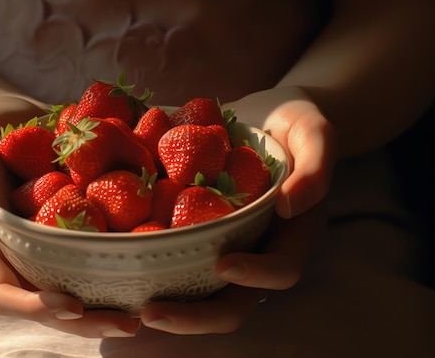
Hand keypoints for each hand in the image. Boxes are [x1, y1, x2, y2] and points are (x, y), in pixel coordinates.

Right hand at [0, 96, 139, 336]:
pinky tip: (148, 272)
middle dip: (83, 322)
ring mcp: (44, 247)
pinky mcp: (69, 232)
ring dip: (105, 309)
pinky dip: (114, 271)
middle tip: (128, 325)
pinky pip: (89, 259)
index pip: (1, 292)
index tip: (72, 305)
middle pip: (44, 305)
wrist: (10, 116)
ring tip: (144, 313)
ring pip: (72, 291)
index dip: (32, 306)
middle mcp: (16, 255)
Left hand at [139, 87, 337, 333]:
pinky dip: (153, 270)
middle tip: (151, 313)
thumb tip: (289, 206)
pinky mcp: (200, 235)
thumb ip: (315, 167)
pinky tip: (119, 268)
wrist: (267, 118)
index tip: (222, 264)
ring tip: (127, 308)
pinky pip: (180, 261)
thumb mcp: (315, 132)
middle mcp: (259, 251)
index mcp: (292, 236)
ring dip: (168, 308)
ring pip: (201, 294)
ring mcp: (228, 247)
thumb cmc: (297, 123)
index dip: (255, 275)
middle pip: (233, 303)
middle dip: (195, 317)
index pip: (281, 270)